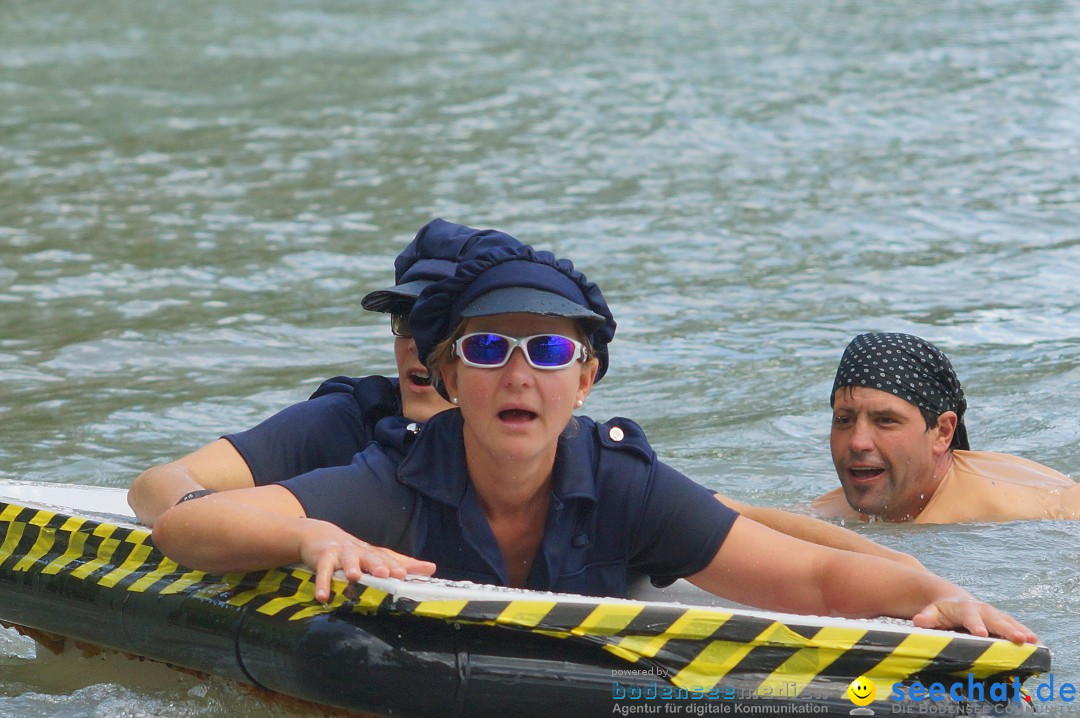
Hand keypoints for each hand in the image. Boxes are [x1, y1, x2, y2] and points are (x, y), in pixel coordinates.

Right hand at [296, 520, 435, 602]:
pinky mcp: (323, 557)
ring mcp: (341, 553)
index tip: (413, 573)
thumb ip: (402, 563)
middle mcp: (360, 552)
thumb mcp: (376, 556)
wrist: (319, 535)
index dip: (401, 565)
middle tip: (386, 573)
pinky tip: (323, 596)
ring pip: (347, 559)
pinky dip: (323, 583)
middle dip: (378, 564)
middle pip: (371, 556)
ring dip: (351, 566)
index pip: (390, 558)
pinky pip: (323, 571)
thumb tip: (432, 567)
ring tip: (354, 576)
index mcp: (374, 553)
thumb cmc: (353, 552)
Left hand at [913, 596, 1038, 644]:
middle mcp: (982, 610)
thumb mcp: (931, 612)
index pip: (970, 617)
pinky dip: (1025, 633)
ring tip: (1034, 642)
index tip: (981, 634)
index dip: (975, 625)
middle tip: (1018, 640)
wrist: (951, 597)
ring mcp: (994, 614)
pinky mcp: (1001, 619)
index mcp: (964, 609)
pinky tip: (1037, 644)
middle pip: (995, 620)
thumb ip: (926, 617)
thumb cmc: (941, 609)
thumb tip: (918, 621)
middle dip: (1007, 630)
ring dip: (1021, 631)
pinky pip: (1015, 626)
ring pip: (1009, 622)